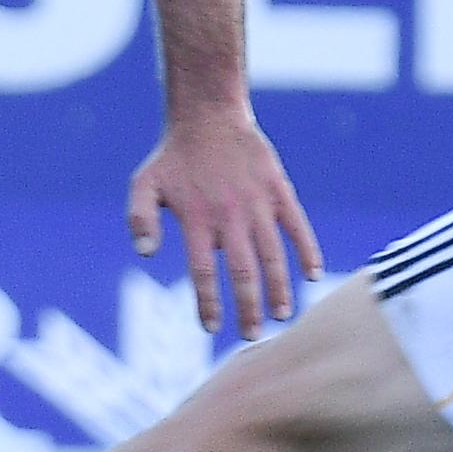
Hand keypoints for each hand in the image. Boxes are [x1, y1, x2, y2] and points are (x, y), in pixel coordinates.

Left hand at [126, 106, 321, 337]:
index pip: (203, 272)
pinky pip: (297, 226)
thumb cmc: (173, 157)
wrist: (208, 115)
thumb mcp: (144, 183)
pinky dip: (307, 251)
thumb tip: (146, 254)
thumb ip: (139, 218)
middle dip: (248, 307)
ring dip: (279, 288)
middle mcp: (229, 216)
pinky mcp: (278, 191)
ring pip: (272, 254)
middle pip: (242, 272)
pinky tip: (313, 276)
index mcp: (197, 220)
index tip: (212, 328)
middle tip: (253, 336)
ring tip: (283, 315)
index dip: (209, 302)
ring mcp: (257, 204)